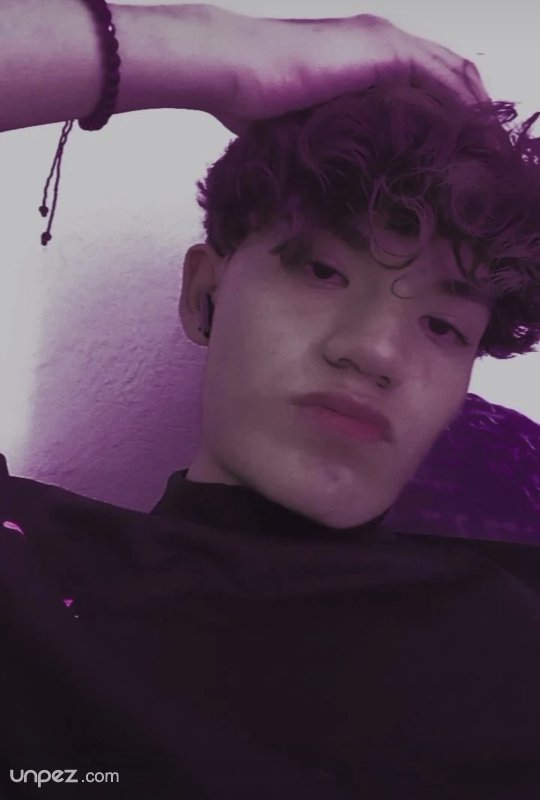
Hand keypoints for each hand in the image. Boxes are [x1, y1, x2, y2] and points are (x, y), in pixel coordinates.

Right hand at [203, 8, 490, 135]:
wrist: (230, 69)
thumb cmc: (250, 100)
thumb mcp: (304, 126)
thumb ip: (333, 139)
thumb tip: (341, 180)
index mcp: (363, 58)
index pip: (422, 83)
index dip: (446, 115)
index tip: (458, 154)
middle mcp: (380, 43)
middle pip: (445, 75)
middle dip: (468, 115)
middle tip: (483, 158)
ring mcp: (383, 42)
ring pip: (450, 73)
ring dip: (472, 112)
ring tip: (485, 153)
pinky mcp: (381, 50)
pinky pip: (439, 76)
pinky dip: (459, 105)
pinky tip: (469, 137)